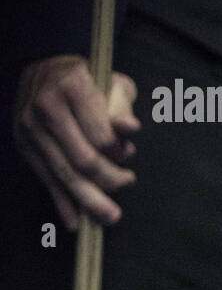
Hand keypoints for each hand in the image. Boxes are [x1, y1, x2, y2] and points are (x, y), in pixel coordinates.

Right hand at [12, 55, 140, 228]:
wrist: (43, 68)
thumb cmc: (88, 78)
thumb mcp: (112, 83)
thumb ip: (122, 107)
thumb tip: (130, 128)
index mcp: (72, 87)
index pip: (100, 135)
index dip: (119, 152)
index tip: (128, 154)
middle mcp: (45, 108)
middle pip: (81, 159)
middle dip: (108, 181)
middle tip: (127, 184)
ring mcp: (29, 128)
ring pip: (64, 173)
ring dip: (89, 200)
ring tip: (110, 217)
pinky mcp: (23, 145)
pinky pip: (45, 179)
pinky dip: (62, 202)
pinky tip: (76, 222)